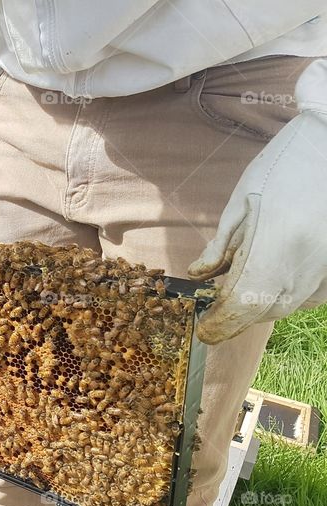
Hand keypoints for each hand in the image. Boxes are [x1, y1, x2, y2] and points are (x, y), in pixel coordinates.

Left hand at [188, 107, 326, 343]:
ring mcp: (322, 268)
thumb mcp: (240, 202)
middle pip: (261, 312)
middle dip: (233, 317)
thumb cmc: (282, 167)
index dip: (219, 323)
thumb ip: (220, 246)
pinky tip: (269, 278)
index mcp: (274, 246)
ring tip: (236, 290)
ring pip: (283, 307)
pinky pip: (305, 296)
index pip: (241, 305)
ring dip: (255, 307)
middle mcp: (303, 265)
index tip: (202, 329)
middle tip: (212, 312)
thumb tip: (199, 276)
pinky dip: (282, 295)